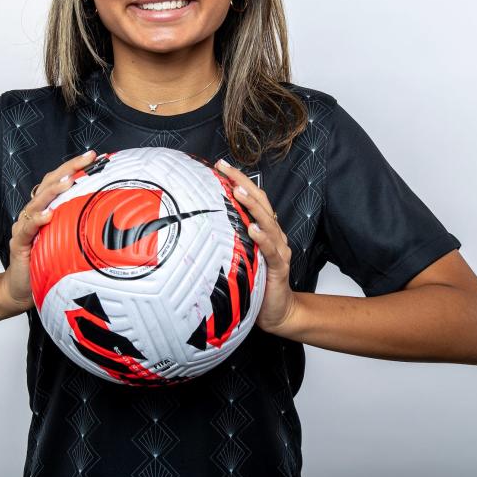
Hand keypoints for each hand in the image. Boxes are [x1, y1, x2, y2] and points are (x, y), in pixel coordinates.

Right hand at [2, 149, 97, 312]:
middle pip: (50, 184)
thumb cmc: (46, 263)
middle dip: (69, 169)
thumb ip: (81, 226)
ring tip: (69, 181)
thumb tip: (113, 218)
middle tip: (87, 160)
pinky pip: (28, 228)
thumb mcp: (69, 241)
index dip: (75, 167)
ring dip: (54, 190)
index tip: (95, 157)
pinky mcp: (19, 242)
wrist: (21, 288)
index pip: (60, 181)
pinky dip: (38, 219)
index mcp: (47, 209)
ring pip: (38, 201)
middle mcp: (35, 212)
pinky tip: (49, 214)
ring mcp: (25, 226)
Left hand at [215, 158, 295, 334]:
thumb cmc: (256, 282)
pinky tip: (253, 230)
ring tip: (238, 192)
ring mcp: (278, 249)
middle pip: (260, 202)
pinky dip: (263, 238)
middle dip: (243, 183)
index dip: (238, 179)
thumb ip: (226, 239)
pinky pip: (271, 250)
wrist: (276, 311)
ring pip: (267, 221)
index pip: (252, 198)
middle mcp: (273, 235)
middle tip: (225, 170)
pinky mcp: (279, 267)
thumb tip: (197, 225)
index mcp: (263, 229)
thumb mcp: (237, 256)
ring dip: (252, 205)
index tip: (220, 165)